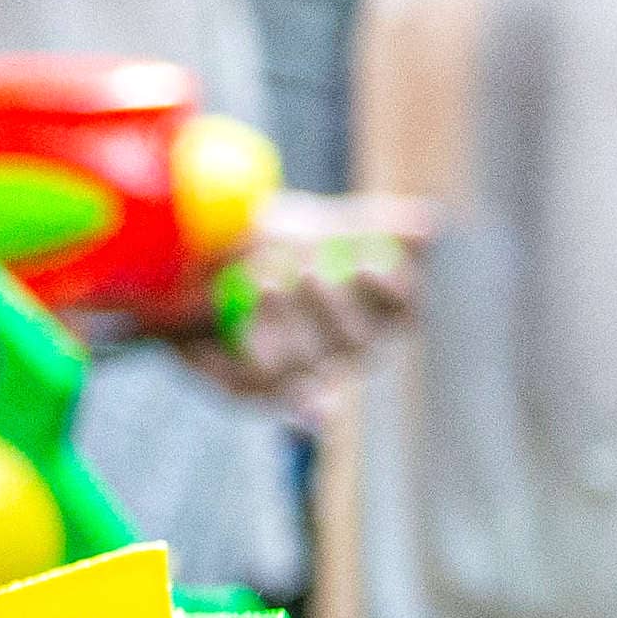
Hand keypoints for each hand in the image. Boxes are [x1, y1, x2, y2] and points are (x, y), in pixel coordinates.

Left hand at [196, 189, 426, 405]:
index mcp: (368, 311)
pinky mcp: (253, 392)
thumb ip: (370, 227)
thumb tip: (431, 224)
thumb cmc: (264, 244)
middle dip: (332, 306)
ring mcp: (299, 378)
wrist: (185, 268)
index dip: (393, 294)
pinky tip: (237, 332)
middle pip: (358, 343)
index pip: (402, 311)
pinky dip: (249, 355)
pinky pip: (259, 386)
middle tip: (305, 270)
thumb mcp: (314, 226)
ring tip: (262, 280)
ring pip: (309, 365)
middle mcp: (341, 353)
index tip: (371, 265)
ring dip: (287, 321)